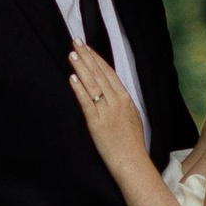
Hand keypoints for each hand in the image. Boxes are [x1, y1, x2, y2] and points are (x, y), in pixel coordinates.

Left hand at [69, 41, 147, 177]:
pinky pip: (86, 103)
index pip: (109, 73)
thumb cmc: (132, 144)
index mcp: (126, 99)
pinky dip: (79, 89)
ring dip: (81, 68)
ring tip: (72, 55)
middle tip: (76, 42)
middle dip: (87, 57)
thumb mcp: (132, 117)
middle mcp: (116, 102)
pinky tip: (73, 78)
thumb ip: (121, 104)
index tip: (87, 47)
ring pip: (92, 84)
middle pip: (99, 74)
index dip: (96, 58)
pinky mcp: (97, 123)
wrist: (132, 162)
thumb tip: (113, 93)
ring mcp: (107, 112)